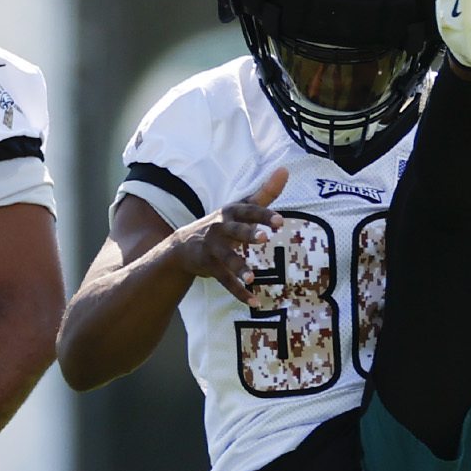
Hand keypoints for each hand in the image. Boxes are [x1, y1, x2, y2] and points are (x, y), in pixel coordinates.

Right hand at [163, 168, 287, 300]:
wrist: (184, 245)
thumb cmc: (223, 224)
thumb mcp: (242, 207)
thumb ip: (265, 192)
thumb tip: (285, 169)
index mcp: (232, 212)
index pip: (250, 211)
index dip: (264, 215)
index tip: (280, 221)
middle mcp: (221, 227)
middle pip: (236, 230)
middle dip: (248, 234)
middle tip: (264, 239)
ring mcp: (212, 247)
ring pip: (227, 258)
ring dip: (239, 268)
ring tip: (251, 278)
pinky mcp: (208, 265)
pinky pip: (224, 280)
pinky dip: (238, 292)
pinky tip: (253, 301)